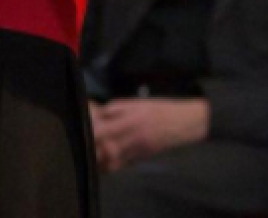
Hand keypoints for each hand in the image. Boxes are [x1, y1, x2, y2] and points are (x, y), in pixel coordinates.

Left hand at [90, 98, 209, 172]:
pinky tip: (105, 157)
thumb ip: (117, 108)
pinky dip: (108, 163)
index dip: (90, 126)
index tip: (84, 122)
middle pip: (102, 142)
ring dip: (98, 154)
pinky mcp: (140, 157)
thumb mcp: (138, 102)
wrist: (183, 123)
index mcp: (131, 116)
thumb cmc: (160, 109)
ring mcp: (136, 147)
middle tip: (88, 136)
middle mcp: (132, 133)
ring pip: (108, 156)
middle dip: (92, 141)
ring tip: (94, 148)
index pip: (102, 125)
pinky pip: (118, 164)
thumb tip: (97, 113)